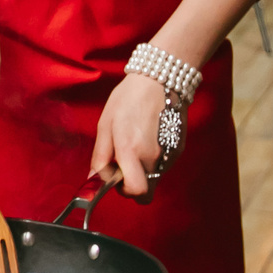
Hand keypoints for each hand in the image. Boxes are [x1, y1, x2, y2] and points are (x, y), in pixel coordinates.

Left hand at [90, 72, 169, 197]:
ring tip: (137, 143)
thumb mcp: (105, 124)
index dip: (125, 191)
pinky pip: (163, 165)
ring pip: (155, 177)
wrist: (160, 80)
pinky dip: (154, 160)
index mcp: (132, 150)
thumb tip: (94, 179)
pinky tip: (149, 138)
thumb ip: (100, 156)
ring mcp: (169, 154)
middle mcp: (154, 157)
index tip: (117, 178)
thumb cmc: (129, 99)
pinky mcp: (179, 149)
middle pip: (146, 188)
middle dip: (133, 183)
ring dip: (144, 170)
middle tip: (125, 164)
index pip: (136, 191)